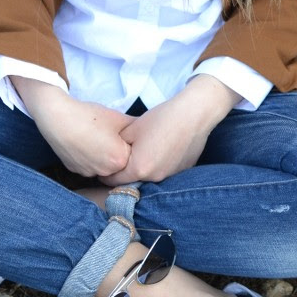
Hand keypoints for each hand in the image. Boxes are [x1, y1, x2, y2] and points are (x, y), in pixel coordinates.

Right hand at [11, 77, 130, 178]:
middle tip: (108, 134)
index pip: (133, 155)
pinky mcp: (75, 171)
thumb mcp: (117, 118)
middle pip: (118, 163)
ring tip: (95, 137)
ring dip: (103, 156)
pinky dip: (89, 157)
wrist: (58, 117)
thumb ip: (136, 126)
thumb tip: (148, 129)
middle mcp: (106, 172)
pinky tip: (85, 142)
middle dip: (117, 151)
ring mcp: (89, 173)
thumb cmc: (90, 116)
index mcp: (120, 160)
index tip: (121, 133)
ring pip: (103, 166)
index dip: (128, 143)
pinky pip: (89, 166)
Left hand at [99, 75, 240, 185]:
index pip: (113, 181)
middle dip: (124, 172)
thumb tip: (109, 153)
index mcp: (138, 169)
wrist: (193, 114)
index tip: (104, 165)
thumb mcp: (131, 129)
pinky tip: (161, 150)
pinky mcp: (182, 172)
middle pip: (131, 181)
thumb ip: (117, 145)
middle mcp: (154, 178)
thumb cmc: (160, 119)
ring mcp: (170, 177)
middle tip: (122, 157)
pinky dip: (158, 166)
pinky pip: (164, 173)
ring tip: (144, 151)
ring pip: (148, 178)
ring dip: (143, 169)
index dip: (106, 172)